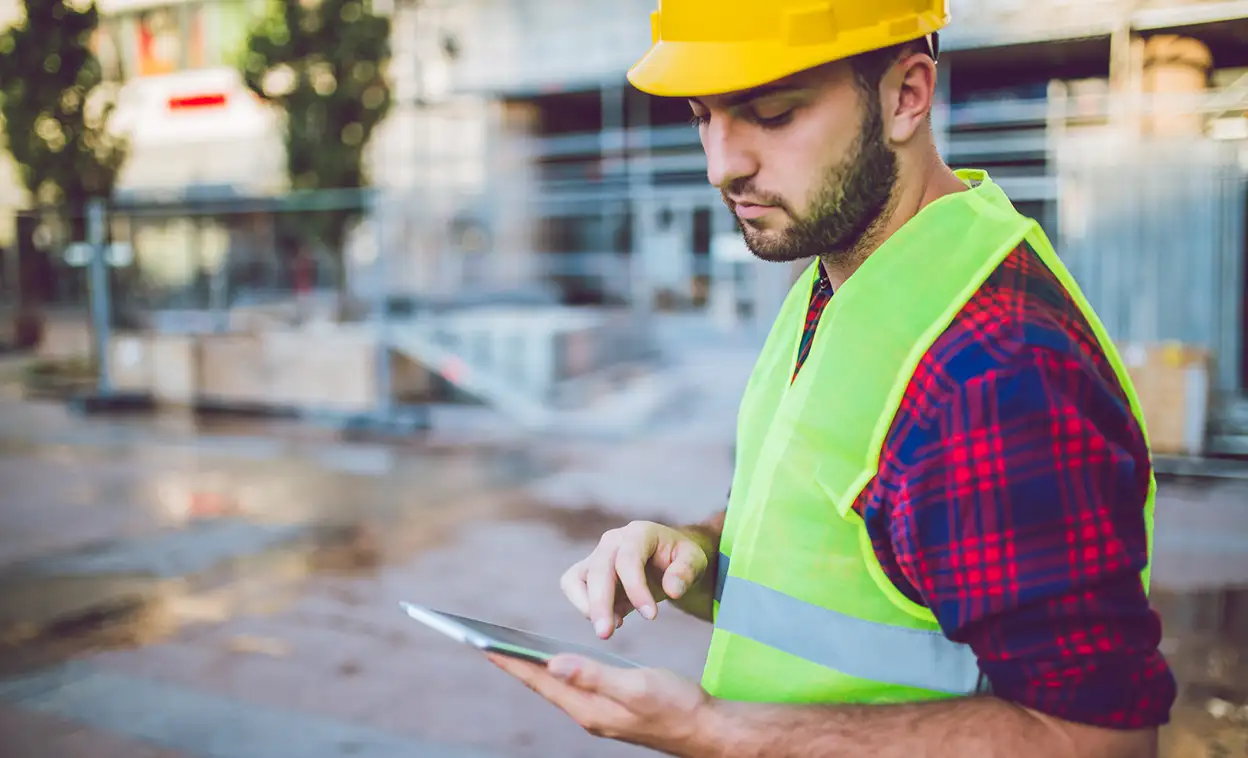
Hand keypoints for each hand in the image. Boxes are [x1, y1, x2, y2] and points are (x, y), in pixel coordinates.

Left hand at [488, 653, 710, 753]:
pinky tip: (554, 659)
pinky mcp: (609, 708)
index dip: (511, 661)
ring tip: (509, 648)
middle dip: (513, 663)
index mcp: (588, 708)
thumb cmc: (676, 705)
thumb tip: (554, 663)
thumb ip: (595, 675)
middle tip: (484, 642)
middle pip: (541, 684)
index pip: (540, 680)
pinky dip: (557, 669)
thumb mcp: (636, 686)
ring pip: (556, 686)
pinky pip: (572, 686)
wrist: (705, 728)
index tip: (482, 644)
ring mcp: (597, 712)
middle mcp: (587, 713)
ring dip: (532, 667)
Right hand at [561, 521, 708, 638]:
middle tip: (607, 634)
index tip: (651, 616)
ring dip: (587, 606)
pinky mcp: (587, 572)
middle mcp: (612, 541)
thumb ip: (686, 571)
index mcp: (639, 533)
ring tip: (609, 629)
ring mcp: (597, 555)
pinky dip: (584, 606)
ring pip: (576, 578)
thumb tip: (672, 590)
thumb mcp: (694, 559)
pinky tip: (612, 620)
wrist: (667, 557)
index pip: (628, 559)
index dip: (636, 588)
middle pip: (598, 570)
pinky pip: (572, 587)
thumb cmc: (680, 557)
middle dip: (600, 603)